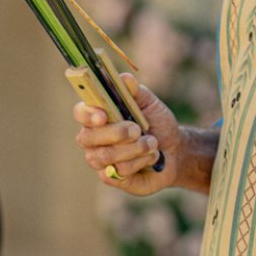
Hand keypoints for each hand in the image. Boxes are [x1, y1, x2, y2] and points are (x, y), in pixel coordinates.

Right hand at [72, 73, 179, 195]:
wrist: (175, 151)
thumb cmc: (157, 124)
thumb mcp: (151, 104)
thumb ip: (136, 92)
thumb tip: (124, 79)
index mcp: (97, 116)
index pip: (80, 113)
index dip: (88, 115)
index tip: (103, 116)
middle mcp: (93, 138)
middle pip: (87, 138)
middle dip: (116, 133)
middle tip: (138, 129)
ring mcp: (99, 159)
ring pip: (104, 156)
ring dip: (133, 149)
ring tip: (152, 143)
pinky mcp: (110, 177)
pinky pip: (117, 172)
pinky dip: (139, 163)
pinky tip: (151, 158)